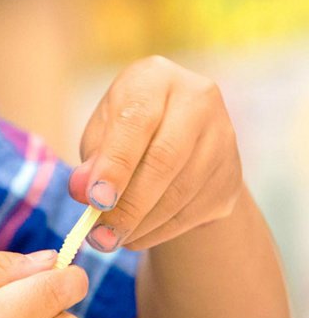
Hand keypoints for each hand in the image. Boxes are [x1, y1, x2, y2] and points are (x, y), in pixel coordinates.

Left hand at [69, 55, 242, 252]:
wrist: (175, 136)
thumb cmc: (126, 130)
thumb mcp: (101, 134)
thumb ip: (92, 160)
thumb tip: (85, 190)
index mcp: (156, 77)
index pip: (137, 121)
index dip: (116, 164)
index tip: (96, 200)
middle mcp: (198, 99)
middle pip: (165, 159)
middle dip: (129, 205)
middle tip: (100, 237)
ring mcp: (223, 137)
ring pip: (181, 191)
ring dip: (142, 224)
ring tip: (110, 240)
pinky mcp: (231, 174)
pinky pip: (194, 211)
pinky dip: (159, 231)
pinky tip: (135, 236)